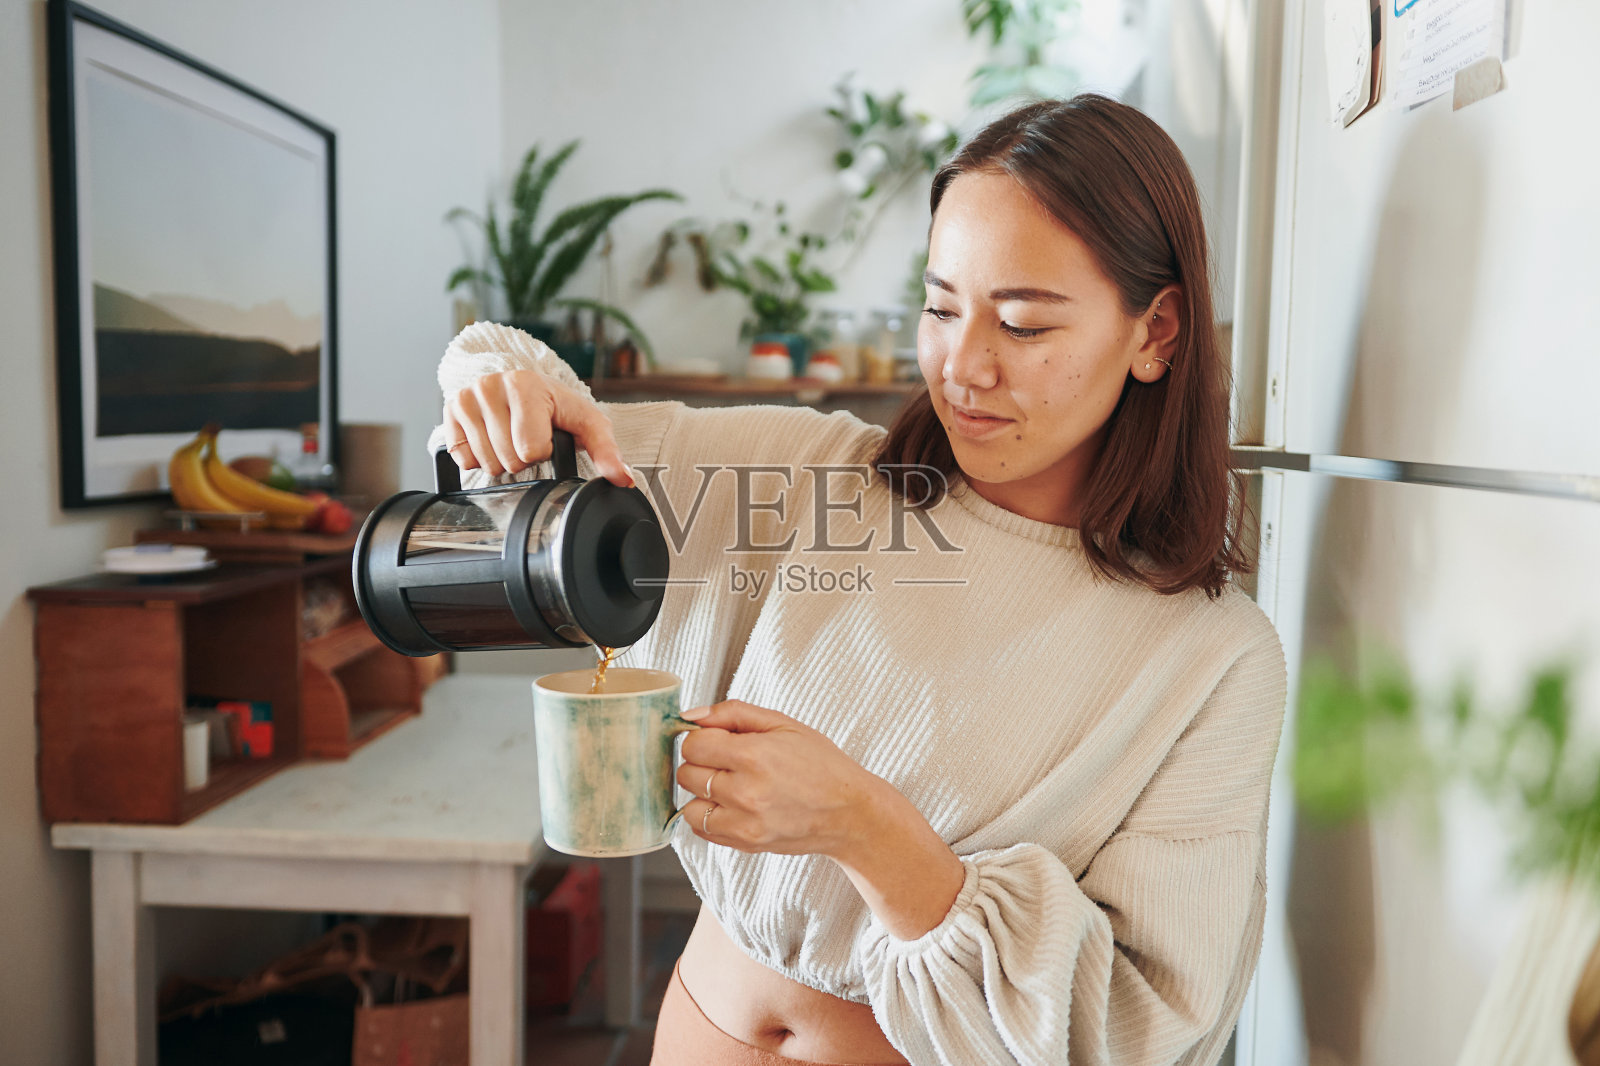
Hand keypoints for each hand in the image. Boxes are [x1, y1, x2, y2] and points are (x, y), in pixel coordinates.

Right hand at [441, 368, 632, 485]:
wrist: (523, 385)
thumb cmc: (555, 406)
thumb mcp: (587, 422)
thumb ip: (607, 450)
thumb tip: (623, 479)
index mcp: (526, 386)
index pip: (530, 450)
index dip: (542, 452)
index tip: (545, 436)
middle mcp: (491, 386)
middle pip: (507, 460)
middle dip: (521, 459)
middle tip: (526, 437)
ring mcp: (467, 396)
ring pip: (484, 462)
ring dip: (500, 459)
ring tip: (509, 436)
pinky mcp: (449, 409)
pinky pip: (461, 457)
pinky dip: (477, 456)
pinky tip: (489, 436)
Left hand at [675, 700, 881, 859]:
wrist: (849, 813)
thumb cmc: (821, 764)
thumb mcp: (783, 723)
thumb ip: (733, 713)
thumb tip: (691, 716)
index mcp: (754, 756)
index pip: (693, 745)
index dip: (702, 737)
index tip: (718, 739)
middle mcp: (745, 792)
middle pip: (687, 773)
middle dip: (702, 762)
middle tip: (727, 761)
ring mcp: (744, 823)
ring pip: (689, 805)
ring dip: (702, 793)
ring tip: (729, 785)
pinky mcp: (745, 844)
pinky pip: (701, 830)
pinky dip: (709, 816)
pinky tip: (732, 805)